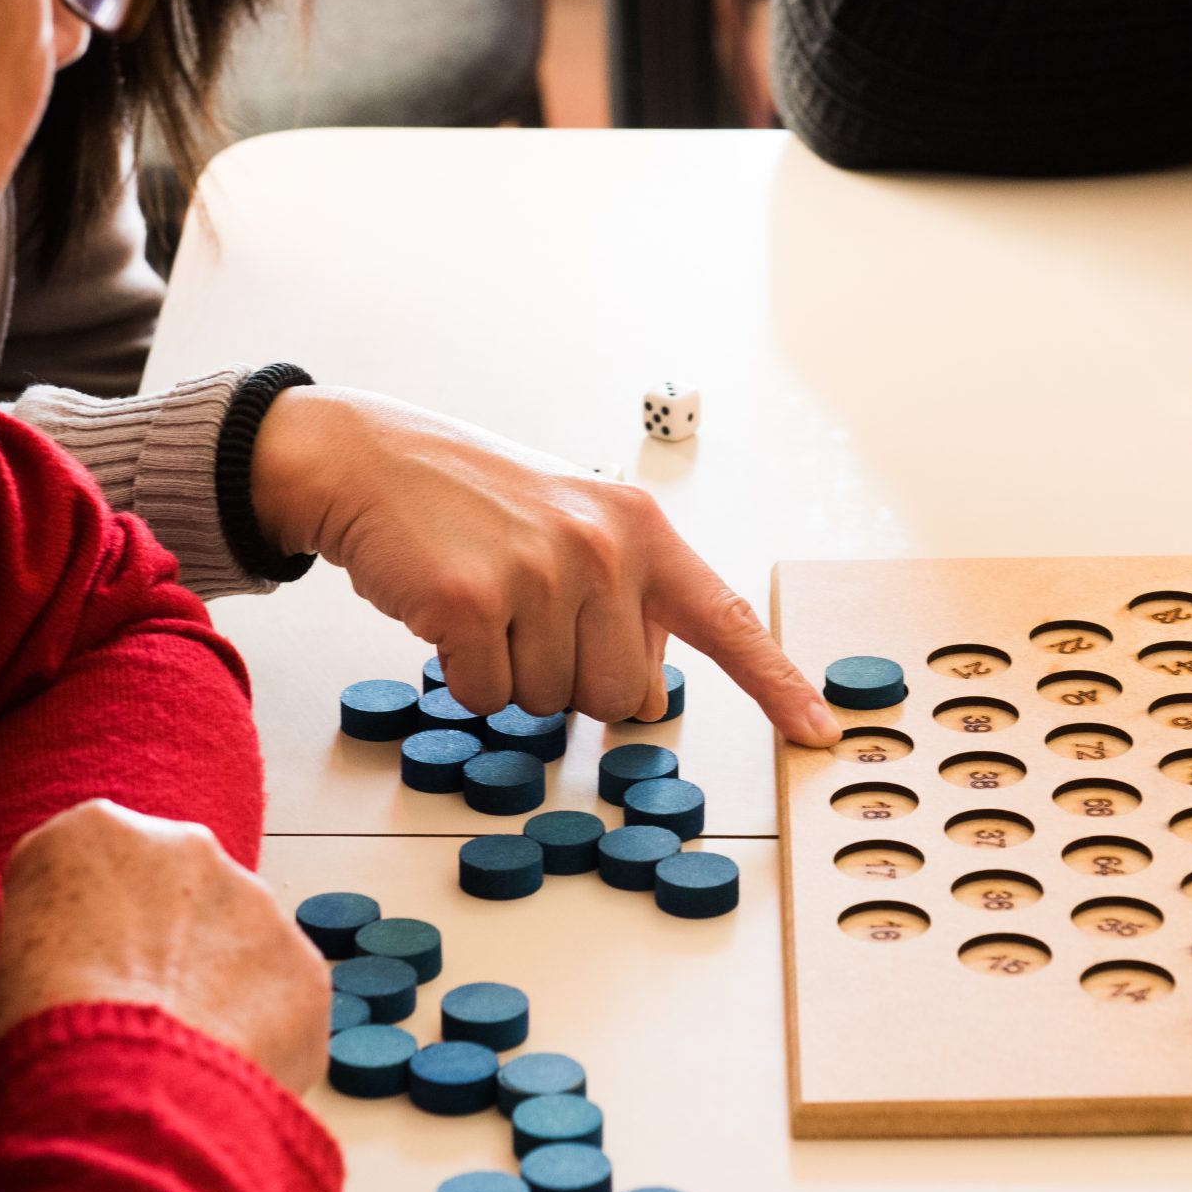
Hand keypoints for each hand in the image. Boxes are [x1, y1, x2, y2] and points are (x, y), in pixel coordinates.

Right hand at [0, 800, 331, 1093]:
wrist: (115, 1098)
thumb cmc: (27, 1037)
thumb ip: (25, 939)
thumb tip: (35, 967)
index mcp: (92, 831)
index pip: (91, 868)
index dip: (85, 929)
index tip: (75, 975)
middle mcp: (186, 845)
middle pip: (174, 894)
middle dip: (160, 946)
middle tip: (130, 1017)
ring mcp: (257, 902)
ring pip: (234, 942)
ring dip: (213, 986)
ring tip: (173, 1057)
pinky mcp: (306, 966)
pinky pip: (279, 998)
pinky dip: (258, 1033)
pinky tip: (219, 1077)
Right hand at [248, 386, 842, 746]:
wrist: (372, 459)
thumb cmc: (477, 503)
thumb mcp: (577, 531)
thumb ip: (627, 604)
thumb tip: (651, 694)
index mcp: (642, 532)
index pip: (726, 623)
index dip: (776, 686)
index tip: (820, 732)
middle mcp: (603, 548)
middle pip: (621, 696)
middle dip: (571, 678)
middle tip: (527, 616)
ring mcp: (538, 571)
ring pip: (552, 703)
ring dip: (513, 675)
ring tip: (487, 605)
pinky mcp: (470, 599)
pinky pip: (489, 697)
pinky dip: (464, 675)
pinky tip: (449, 614)